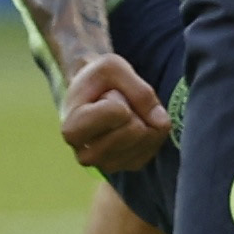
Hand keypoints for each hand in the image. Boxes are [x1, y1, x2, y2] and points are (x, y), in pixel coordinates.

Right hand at [58, 49, 172, 171]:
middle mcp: (86, 154)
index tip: (104, 94)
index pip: (118, 113)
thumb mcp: (113, 67)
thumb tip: (161, 122)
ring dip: (145, 118)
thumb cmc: (98, 80)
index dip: (120, 96)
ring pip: (149, 139)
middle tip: (116, 103)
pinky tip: (135, 122)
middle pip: (135, 130)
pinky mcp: (130, 166)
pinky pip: (157, 144)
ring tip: (123, 113)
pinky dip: (153, 128)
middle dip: (134, 108)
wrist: (92, 95)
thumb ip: (139, 90)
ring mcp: (108, 165)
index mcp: (72, 130)